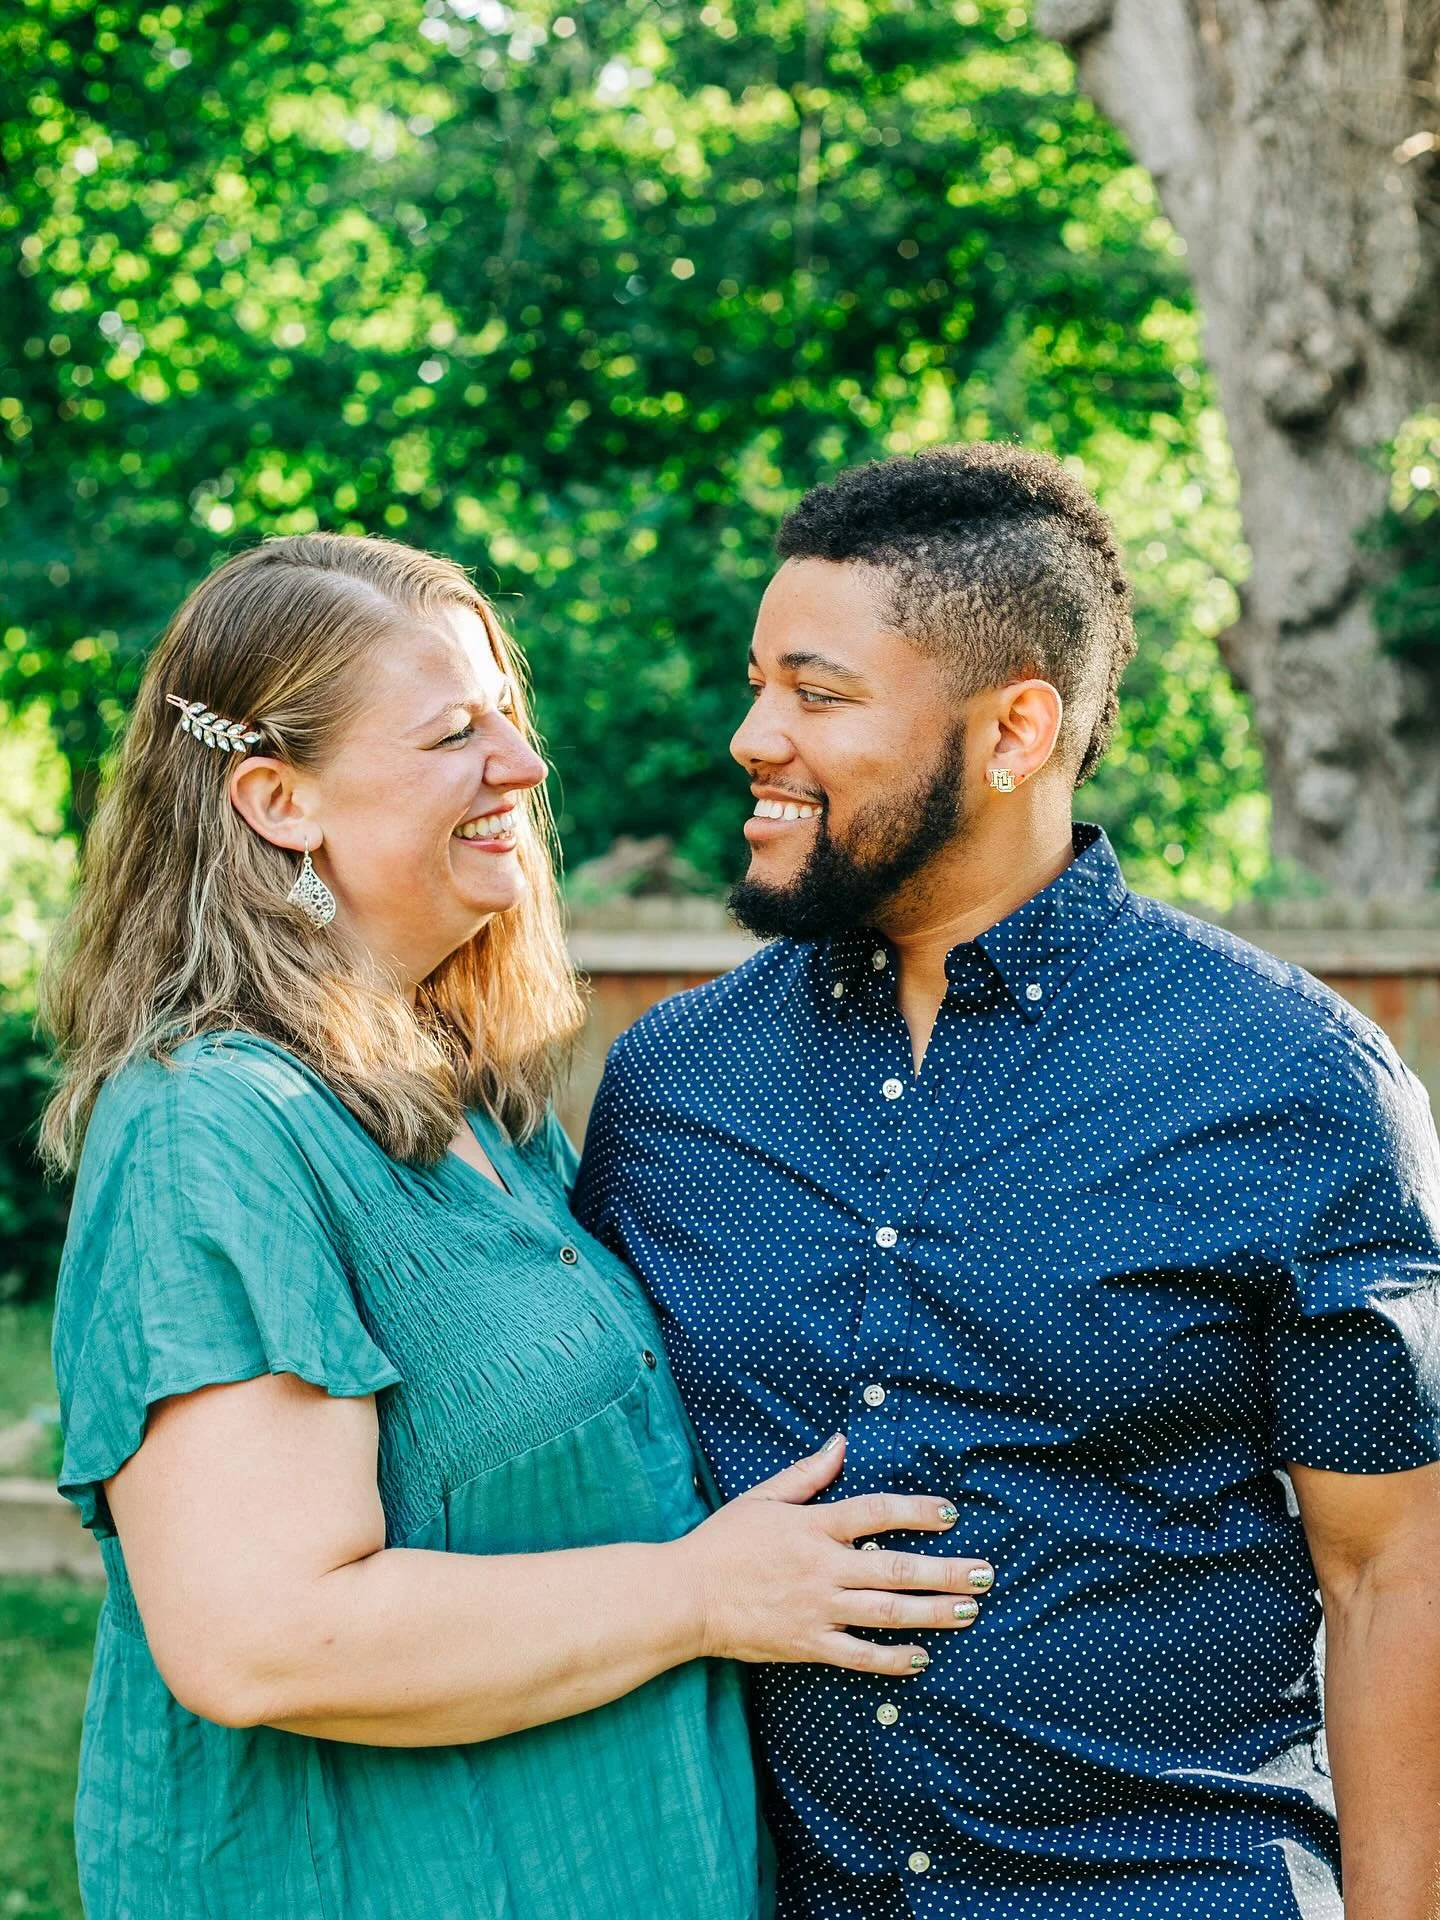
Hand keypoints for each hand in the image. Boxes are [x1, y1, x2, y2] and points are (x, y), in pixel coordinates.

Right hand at [674, 1434, 994, 1675]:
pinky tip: (921, 1658)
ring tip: (968, 1611)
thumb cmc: (725, 1542)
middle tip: (984, 1574)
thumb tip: (841, 1442)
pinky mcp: (807, 1644)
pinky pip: (858, 1655)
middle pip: (894, 1567)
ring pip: (886, 1612)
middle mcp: (822, 1567)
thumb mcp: (764, 1497)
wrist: (686, 1596)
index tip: (950, 1514)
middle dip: (944, 1572)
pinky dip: (891, 1659)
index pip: (875, 1513)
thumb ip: (807, 1473)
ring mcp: (817, 1608)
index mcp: (813, 1526)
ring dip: (932, 1612)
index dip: (916, 1512)